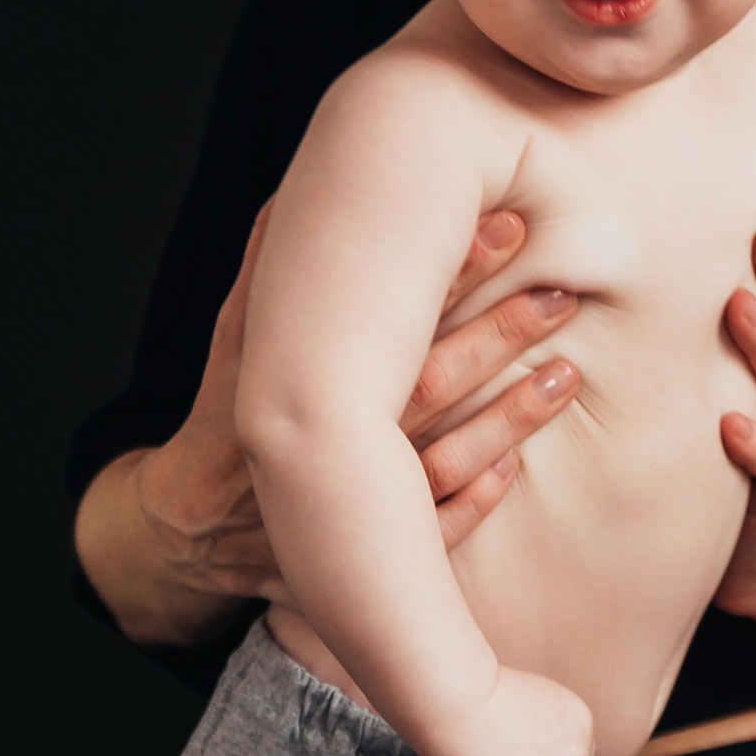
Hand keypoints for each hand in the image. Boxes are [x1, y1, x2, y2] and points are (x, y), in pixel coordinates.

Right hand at [107, 207, 582, 625]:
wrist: (189, 530)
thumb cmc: (222, 419)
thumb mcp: (232, 345)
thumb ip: (260, 278)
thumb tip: (281, 202)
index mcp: (301, 377)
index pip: (389, 316)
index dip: (453, 274)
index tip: (508, 228)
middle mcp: (329, 439)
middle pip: (426, 383)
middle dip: (496, 335)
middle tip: (559, 292)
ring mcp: (349, 501)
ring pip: (439, 459)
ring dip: (507, 420)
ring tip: (566, 375)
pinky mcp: (364, 552)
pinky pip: (429, 533)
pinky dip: (472, 502)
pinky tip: (514, 469)